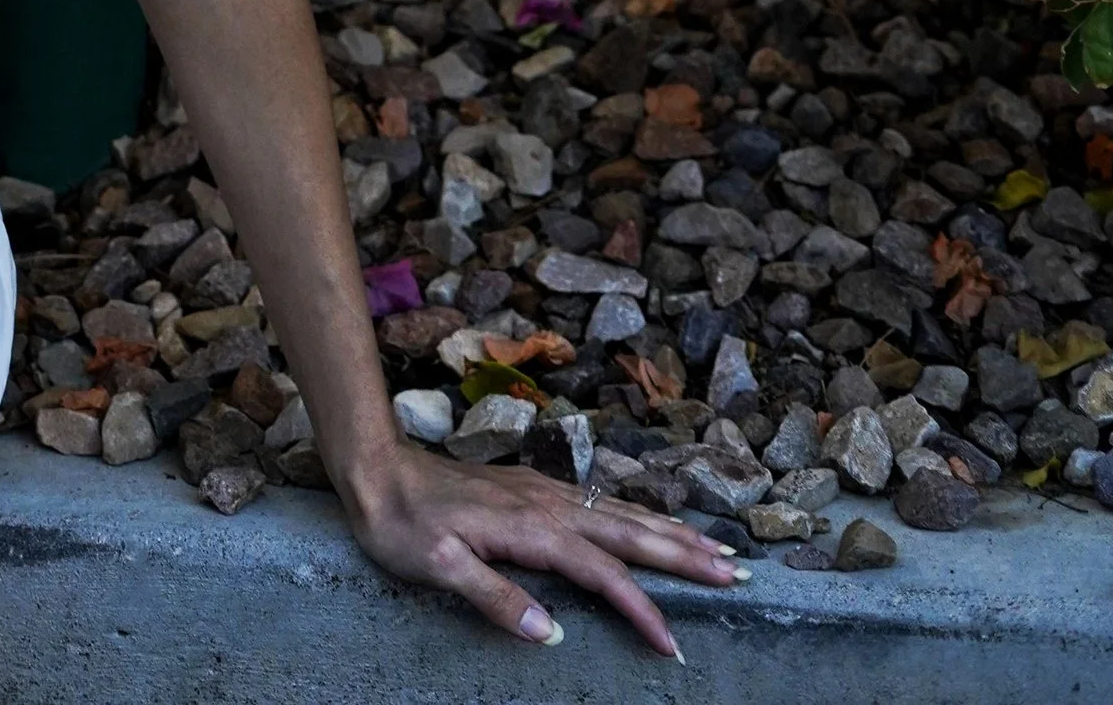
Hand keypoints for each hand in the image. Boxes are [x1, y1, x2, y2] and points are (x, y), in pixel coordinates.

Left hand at [342, 441, 743, 658]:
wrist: (374, 466)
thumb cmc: (401, 523)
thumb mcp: (437, 567)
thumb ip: (497, 598)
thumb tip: (555, 635)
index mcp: (532, 529)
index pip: (604, 575)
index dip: (642, 611)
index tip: (674, 647)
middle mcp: (548, 504)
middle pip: (631, 532)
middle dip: (685, 556)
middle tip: (738, 574)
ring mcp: (543, 491)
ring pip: (622, 512)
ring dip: (671, 531)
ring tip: (715, 547)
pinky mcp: (533, 488)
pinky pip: (601, 502)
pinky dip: (638, 514)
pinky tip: (649, 521)